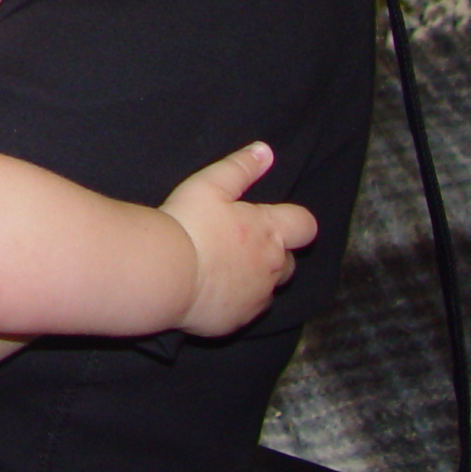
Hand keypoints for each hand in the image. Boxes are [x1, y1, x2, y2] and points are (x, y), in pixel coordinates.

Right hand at [160, 141, 315, 338]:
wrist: (166, 272)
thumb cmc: (188, 224)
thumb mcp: (210, 185)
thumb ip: (240, 167)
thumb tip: (265, 151)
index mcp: (269, 231)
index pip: (304, 225)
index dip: (295, 222)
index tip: (272, 220)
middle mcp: (272, 266)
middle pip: (288, 261)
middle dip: (273, 253)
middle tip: (239, 244)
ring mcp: (257, 297)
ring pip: (268, 288)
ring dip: (254, 278)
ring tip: (221, 269)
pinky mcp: (239, 320)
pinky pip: (245, 310)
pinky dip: (234, 300)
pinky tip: (209, 291)